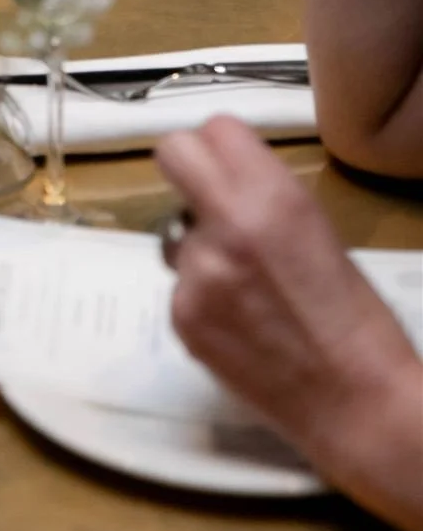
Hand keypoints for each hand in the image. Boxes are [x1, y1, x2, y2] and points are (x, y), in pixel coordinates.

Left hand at [156, 118, 419, 488]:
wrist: (357, 402)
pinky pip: (178, 283)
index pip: (215, 128)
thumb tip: (224, 180)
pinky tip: (240, 322)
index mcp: (271, 198)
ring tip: (247, 287)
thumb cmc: (355, 317)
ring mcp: (195, 273)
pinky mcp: (181, 316)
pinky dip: (201, 295)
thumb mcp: (316, 230)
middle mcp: (225, 226)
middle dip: (192, 172)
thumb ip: (264, 197)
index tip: (233, 169)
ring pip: (176, 229)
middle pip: (173, 153)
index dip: (224, 149)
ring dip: (200, 246)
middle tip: (214, 203)